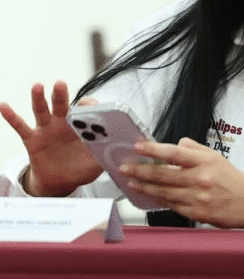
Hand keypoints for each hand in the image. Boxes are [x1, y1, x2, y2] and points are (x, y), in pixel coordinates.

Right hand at [0, 81, 102, 196]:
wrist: (59, 183)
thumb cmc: (78, 169)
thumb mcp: (95, 164)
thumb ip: (104, 153)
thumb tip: (115, 147)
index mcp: (78, 127)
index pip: (83, 110)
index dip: (87, 106)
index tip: (90, 105)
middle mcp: (61, 124)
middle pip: (61, 105)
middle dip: (60, 94)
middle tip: (60, 83)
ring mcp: (45, 130)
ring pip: (41, 111)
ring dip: (38, 98)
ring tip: (37, 86)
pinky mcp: (31, 139)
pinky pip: (20, 126)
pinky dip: (10, 116)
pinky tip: (3, 105)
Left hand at [123, 137, 243, 227]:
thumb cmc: (230, 179)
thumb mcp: (214, 156)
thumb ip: (192, 148)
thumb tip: (175, 142)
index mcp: (202, 162)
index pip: (174, 153)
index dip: (153, 149)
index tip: (138, 146)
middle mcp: (199, 179)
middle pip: (163, 174)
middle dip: (140, 171)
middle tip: (124, 168)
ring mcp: (197, 197)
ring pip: (164, 192)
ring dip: (144, 187)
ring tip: (131, 182)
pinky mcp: (197, 213)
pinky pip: (172, 205)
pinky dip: (158, 200)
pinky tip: (148, 195)